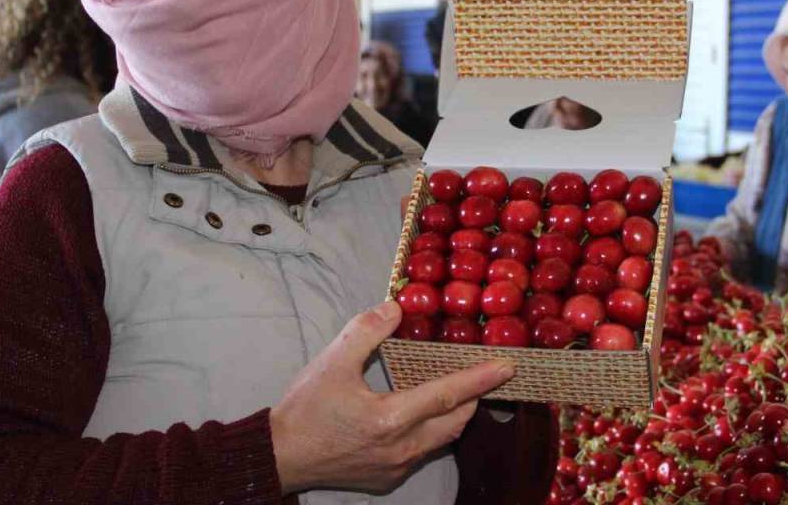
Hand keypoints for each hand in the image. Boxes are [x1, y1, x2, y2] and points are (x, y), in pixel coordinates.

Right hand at [270, 301, 514, 494]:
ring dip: (454, 415)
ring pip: (442, 440)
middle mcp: (402, 448)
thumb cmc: (305, 409)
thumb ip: (366, 331)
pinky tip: (421, 416)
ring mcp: (397, 467)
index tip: (508, 367)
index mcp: (391, 418)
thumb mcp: (332, 362)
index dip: (480, 378)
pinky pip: (423, 453)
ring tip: (457, 391)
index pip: (448, 394)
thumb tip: (396, 307)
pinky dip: (432, 432)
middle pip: (455, 421)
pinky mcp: (388, 479)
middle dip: (473, 397)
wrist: (279, 456)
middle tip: (482, 374)